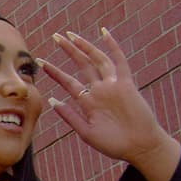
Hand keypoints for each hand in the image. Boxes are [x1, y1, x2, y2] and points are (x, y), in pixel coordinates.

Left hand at [41, 28, 180, 180]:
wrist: (139, 148)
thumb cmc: (114, 144)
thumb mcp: (85, 131)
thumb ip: (69, 116)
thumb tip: (53, 100)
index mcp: (88, 101)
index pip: (68, 81)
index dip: (54, 71)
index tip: (40, 61)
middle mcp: (99, 90)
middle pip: (81, 64)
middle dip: (68, 50)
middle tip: (54, 36)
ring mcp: (113, 86)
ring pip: (97, 60)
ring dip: (84, 46)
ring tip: (69, 34)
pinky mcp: (126, 85)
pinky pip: (119, 61)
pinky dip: (112, 46)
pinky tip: (103, 32)